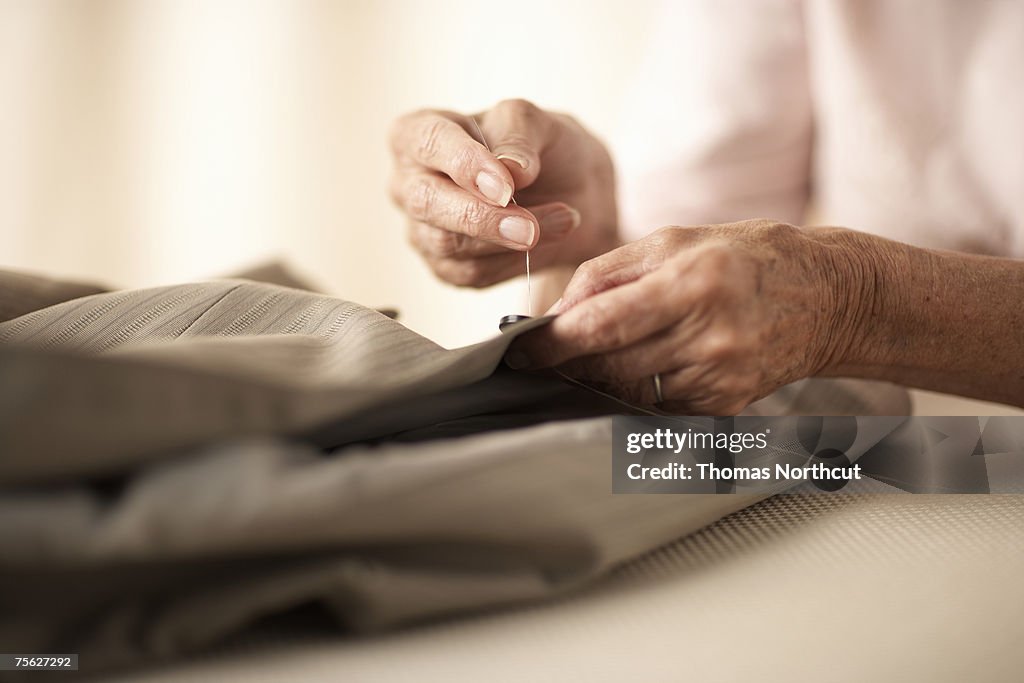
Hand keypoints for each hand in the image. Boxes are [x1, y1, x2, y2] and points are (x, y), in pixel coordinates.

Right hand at [389, 99, 617, 286]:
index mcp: (418, 133)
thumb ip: (519, 134)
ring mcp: (422, 228)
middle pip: (426, 202)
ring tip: (563, 221)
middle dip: (481, 216)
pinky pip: (471, 272)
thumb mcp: (539, 123)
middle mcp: (409, 183)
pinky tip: (546, 240)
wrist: (573, 192)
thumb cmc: (542, 147)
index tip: (507, 185)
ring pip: (448, 244)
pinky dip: (514, 261)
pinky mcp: (444, 265)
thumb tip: (510, 168)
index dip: (465, 164)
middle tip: (530, 226)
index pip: (428, 142)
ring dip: (506, 240)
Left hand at [508, 220, 850, 414]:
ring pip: (628, 391)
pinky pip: (656, 405)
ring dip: (600, 376)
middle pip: (610, 366)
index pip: (604, 325)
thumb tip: (556, 313)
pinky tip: (641, 366)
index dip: (554, 342)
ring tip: (598, 353)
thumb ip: (608, 273)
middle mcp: (709, 336)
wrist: (825, 297)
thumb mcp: (674, 241)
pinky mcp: (724, 404)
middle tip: (547, 353)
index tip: (522, 350)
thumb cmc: (743, 258)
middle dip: (570, 362)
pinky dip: (635, 389)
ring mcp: (720, 377)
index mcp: (693, 284)